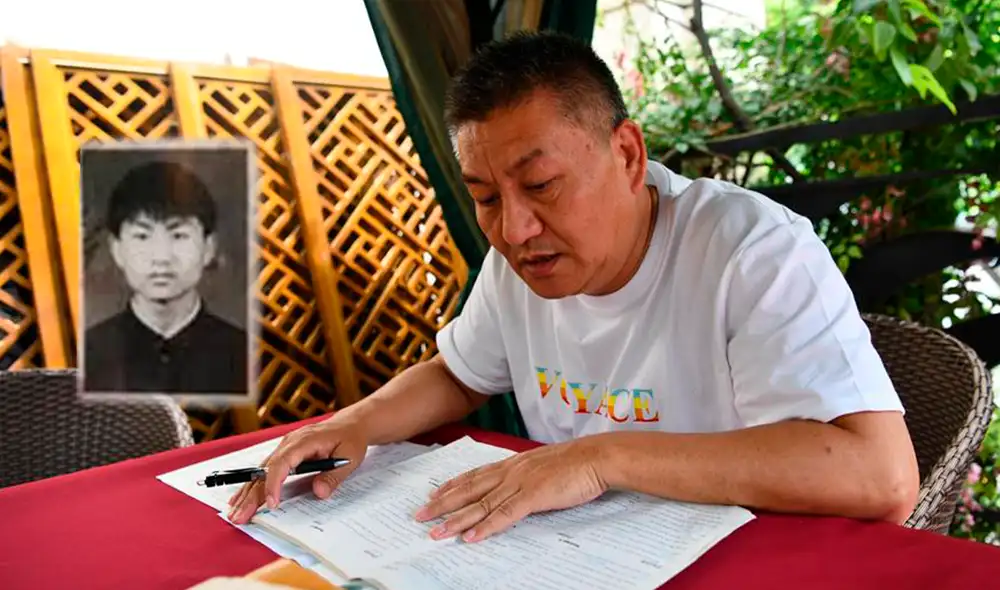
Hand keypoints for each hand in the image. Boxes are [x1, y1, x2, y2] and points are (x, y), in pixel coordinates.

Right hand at [227, 417, 368, 523]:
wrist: (350, 424)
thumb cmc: (350, 439)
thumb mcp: (350, 457)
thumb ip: (334, 475)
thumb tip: (318, 492)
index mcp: (305, 440)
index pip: (282, 462)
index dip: (274, 483)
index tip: (271, 503)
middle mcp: (289, 442)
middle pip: (265, 469)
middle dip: (251, 495)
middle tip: (240, 516)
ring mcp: (284, 447)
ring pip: (260, 471)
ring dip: (247, 492)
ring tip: (235, 513)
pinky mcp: (284, 453)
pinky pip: (264, 470)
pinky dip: (252, 485)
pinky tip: (240, 498)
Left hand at [413, 439, 607, 542]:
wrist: (597, 456)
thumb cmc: (577, 462)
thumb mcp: (545, 467)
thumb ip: (528, 476)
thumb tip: (518, 489)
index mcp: (513, 464)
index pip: (475, 475)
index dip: (452, 486)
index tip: (434, 495)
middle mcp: (511, 471)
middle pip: (469, 489)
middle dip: (442, 504)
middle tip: (420, 515)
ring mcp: (520, 483)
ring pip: (481, 504)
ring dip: (456, 520)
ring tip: (436, 532)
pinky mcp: (533, 496)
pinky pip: (504, 515)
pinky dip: (485, 527)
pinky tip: (471, 538)